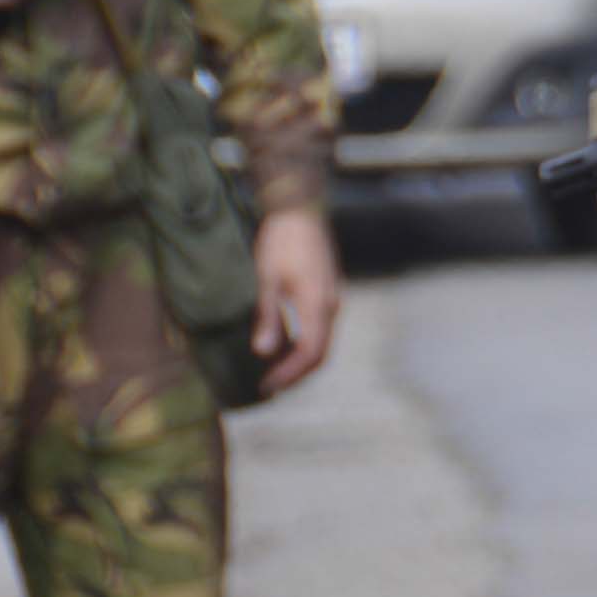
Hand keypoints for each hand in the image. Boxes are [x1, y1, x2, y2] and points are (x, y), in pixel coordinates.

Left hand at [251, 206, 340, 393]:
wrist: (301, 211)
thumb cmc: (281, 242)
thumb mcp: (267, 280)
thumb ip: (268, 316)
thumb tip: (264, 352)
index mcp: (318, 304)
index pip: (310, 352)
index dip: (290, 374)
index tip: (267, 386)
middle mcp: (331, 305)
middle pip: (321, 352)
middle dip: (297, 373)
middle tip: (270, 386)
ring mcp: (332, 298)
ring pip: (323, 340)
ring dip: (301, 360)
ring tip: (274, 369)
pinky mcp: (327, 292)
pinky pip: (321, 327)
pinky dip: (305, 343)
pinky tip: (284, 343)